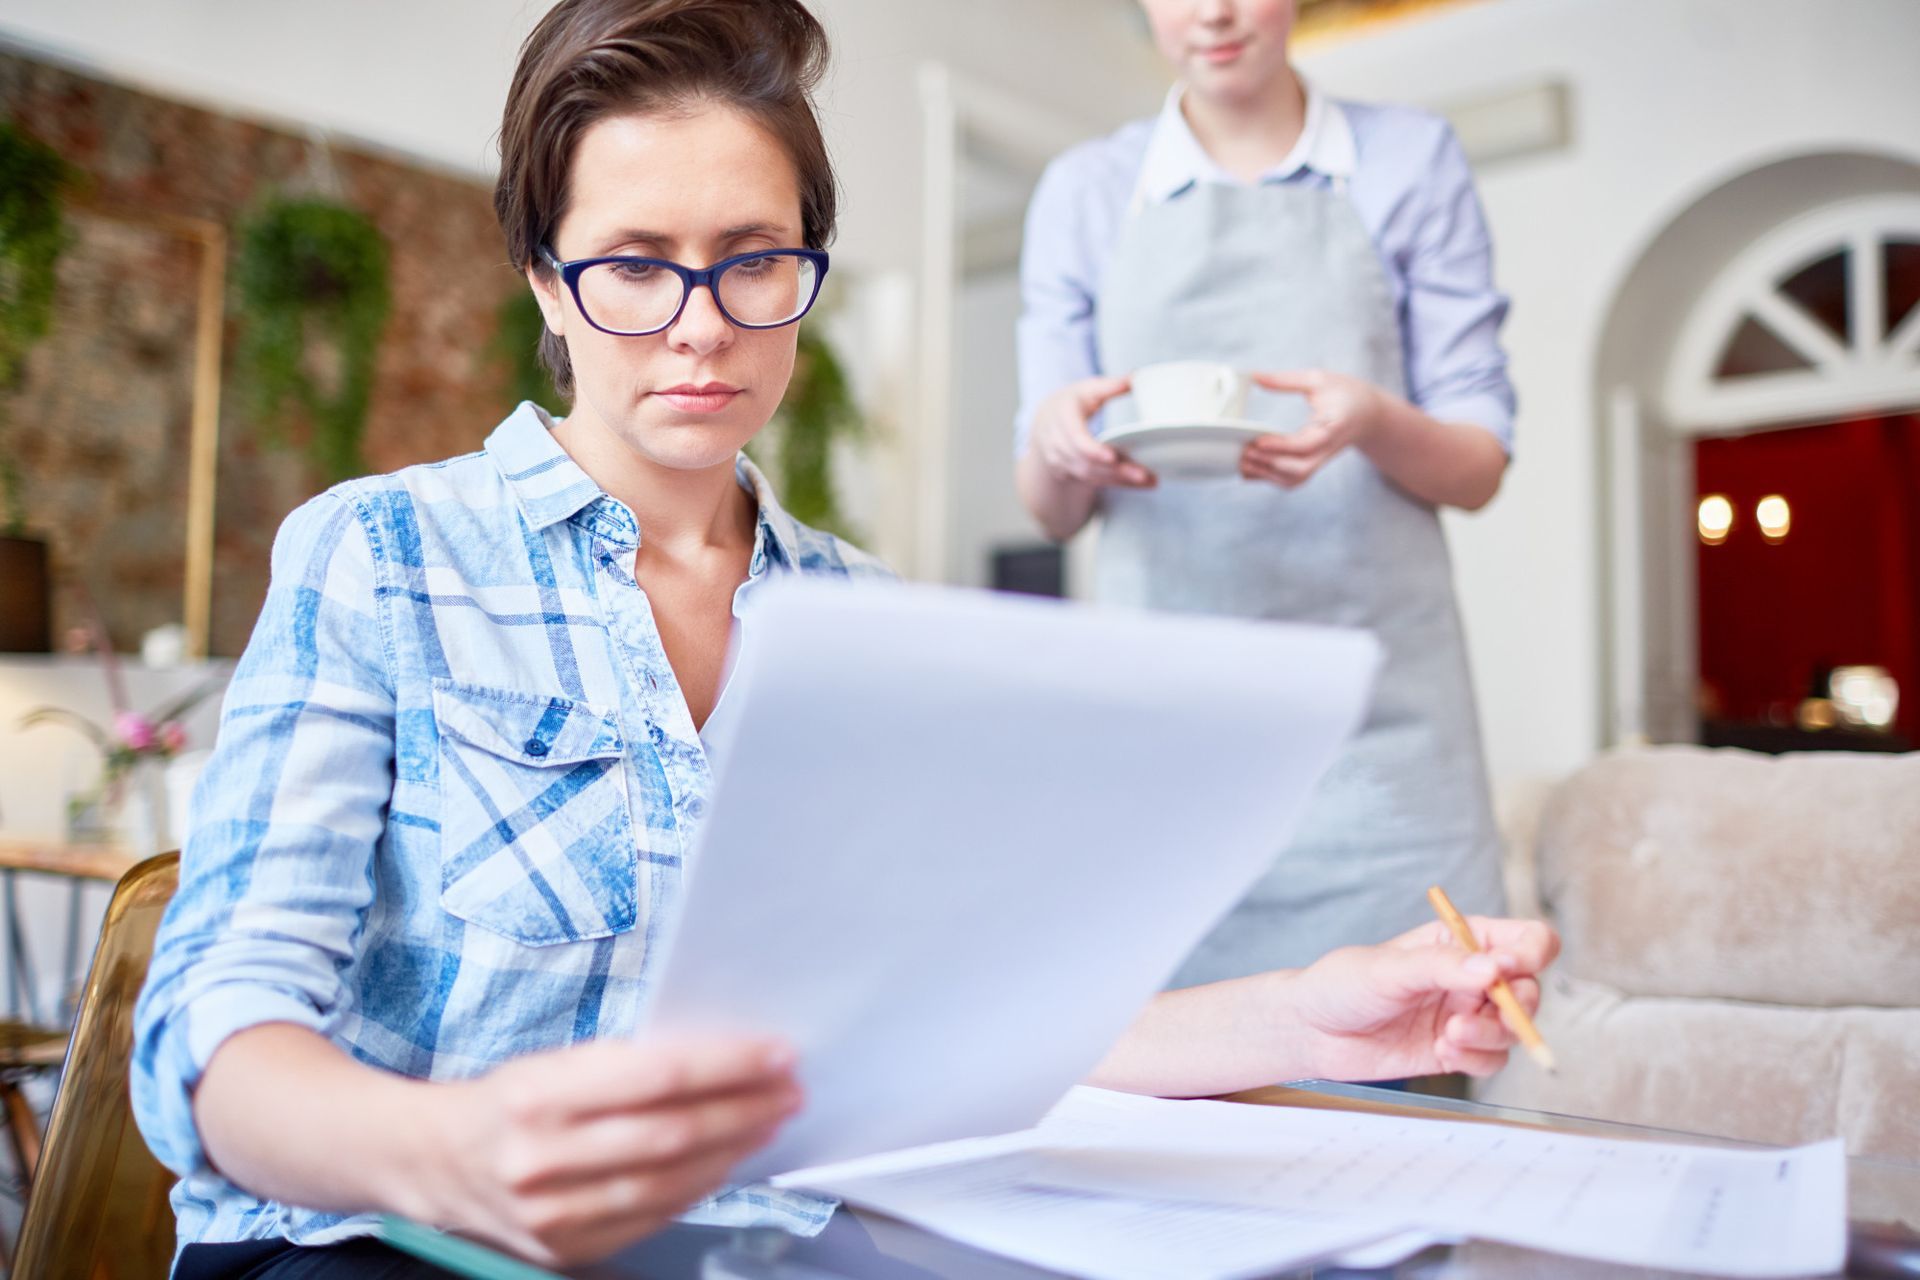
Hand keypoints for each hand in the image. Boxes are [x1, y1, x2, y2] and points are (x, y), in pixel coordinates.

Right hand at [418, 1036, 800, 1265]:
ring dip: (731, 1151)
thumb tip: (714, 1059)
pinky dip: (696, 1190)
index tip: (775, 1054)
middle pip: (670, 1134)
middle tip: (789, 1090)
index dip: (727, 1066)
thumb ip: (622, 1064)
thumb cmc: (503, 1100)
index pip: (657, 1077)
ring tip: (769, 1123)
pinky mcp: (562, 1249)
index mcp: (538, 1095)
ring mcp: (551, 1213)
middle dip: (743, 1110)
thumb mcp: (550, 1063)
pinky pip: (649, 1219)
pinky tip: (725, 1163)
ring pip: (666, 1183)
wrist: (428, 1163)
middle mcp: (542, 1158)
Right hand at [1027, 375, 1155, 490]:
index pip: (1076, 439)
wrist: (1045, 421)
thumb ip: (1110, 386)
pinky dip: (1118, 484)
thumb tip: (1136, 377)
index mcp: (1062, 418)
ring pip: (1092, 476)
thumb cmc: (1070, 402)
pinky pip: (1095, 482)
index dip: (1093, 450)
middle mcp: (1057, 444)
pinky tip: (1141, 483)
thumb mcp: (1086, 389)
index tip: (1112, 457)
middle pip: (1088, 463)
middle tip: (1144, 475)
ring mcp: (1062, 462)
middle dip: (1116, 471)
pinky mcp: (1071, 474)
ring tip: (1150, 480)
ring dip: (1121, 480)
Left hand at [1239, 369, 1386, 488]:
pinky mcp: (1313, 463)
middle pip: (1301, 469)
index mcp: (1333, 426)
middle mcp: (1327, 448)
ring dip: (1268, 475)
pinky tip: (1250, 469)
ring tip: (1243, 461)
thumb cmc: (1345, 392)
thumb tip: (1255, 376)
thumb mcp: (1318, 378)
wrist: (1369, 413)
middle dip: (1271, 465)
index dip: (1282, 445)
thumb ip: (1286, 380)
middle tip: (1246, 452)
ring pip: (1296, 478)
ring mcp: (1320, 459)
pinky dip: (1271, 478)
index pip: (1307, 443)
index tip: (1258, 441)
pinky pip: (1292, 478)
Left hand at [1289, 917, 1558, 1081]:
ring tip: (1448, 1037)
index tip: (1503, 970)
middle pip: (1529, 990)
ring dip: (1491, 1037)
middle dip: (1513, 1008)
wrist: (1313, 1031)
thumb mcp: (1388, 969)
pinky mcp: (1457, 1049)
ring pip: (1514, 1029)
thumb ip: (1441, 967)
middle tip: (1472, 1015)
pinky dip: (1477, 1059)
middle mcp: (1471, 976)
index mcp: (1461, 940)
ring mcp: (1467, 1014)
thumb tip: (1493, 969)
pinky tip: (1441, 1052)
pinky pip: (1493, 1059)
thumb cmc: (1344, 984)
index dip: (1529, 954)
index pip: (1526, 939)